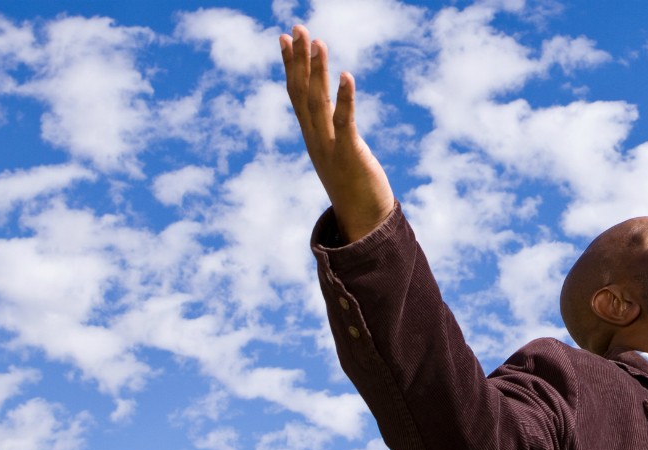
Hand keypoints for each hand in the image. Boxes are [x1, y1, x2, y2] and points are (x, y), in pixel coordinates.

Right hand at [280, 25, 395, 242]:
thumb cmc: (356, 189)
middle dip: (299, 59)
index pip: (296, 94)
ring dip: (317, 71)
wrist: (363, 223)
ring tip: (317, 42)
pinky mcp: (350, 154)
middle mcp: (316, 138)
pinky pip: (345, 121)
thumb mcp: (338, 156)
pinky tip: (346, 74)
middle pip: (303, 92)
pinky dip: (344, 97)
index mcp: (312, 136)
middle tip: (297, 28)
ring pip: (318, 102)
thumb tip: (335, 118)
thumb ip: (334, 135)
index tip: (284, 38)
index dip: (290, 65)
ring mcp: (330, 146)